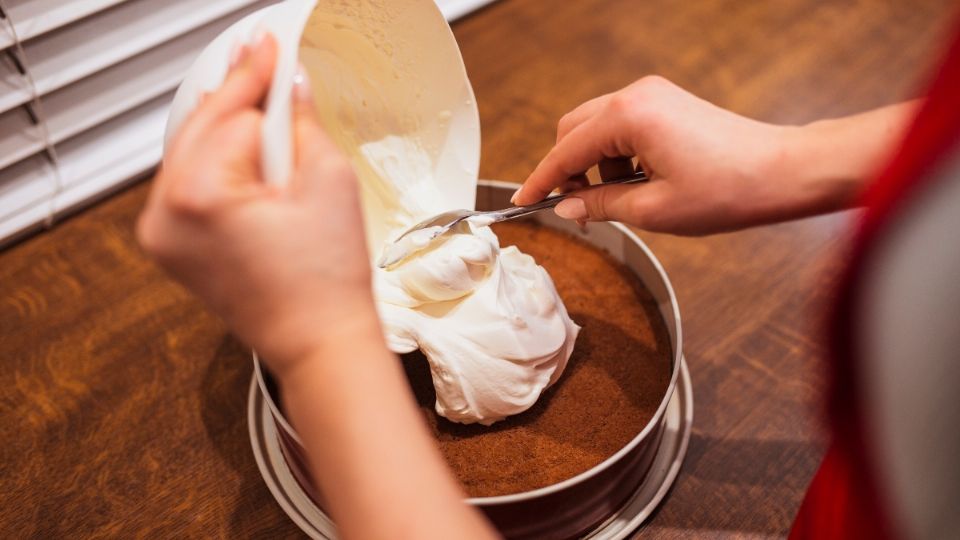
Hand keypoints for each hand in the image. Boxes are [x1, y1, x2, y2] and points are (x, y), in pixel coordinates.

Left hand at [137, 34, 376, 374]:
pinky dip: (211, 158)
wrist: (319, 343)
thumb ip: (303, 123)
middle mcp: (165, 216)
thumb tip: (291, 89)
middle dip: (235, 93)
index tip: (268, 46)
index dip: (259, 77)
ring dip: (222, 123)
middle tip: (258, 56)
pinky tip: (234, 137)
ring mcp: (162, 235)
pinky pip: (185, 183)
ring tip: (251, 92)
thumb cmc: (325, 286)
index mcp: (198, 197)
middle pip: (201, 126)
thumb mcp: (329, 183)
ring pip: (189, 151)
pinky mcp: (170, 247)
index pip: (233, 114)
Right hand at [514, 76, 859, 234]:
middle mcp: (637, 95)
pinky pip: (622, 127)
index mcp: (629, 116)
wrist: (783, 172)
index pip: (565, 150)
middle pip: (573, 130)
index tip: (524, 201)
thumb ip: (599, 204)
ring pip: (596, 129)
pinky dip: (617, 156)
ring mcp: (654, 96)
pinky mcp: (667, 104)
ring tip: (621, 201)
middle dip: (567, 170)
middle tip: (575, 208)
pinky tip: (640, 183)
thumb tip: (568, 207)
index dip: (541, 181)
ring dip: (595, 165)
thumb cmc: (729, 189)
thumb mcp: (652, 209)